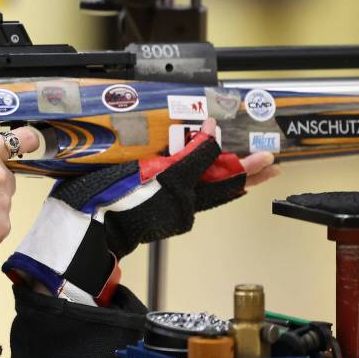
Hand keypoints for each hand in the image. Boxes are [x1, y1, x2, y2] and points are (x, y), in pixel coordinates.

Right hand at [3, 118, 277, 305]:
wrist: (89, 235)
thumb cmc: (101, 199)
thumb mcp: (131, 167)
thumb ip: (164, 154)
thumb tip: (191, 137)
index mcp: (173, 182)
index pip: (204, 154)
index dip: (213, 137)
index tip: (215, 122)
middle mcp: (183, 202)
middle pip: (226, 183)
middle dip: (249, 169)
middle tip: (270, 160)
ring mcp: (179, 215)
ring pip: (216, 194)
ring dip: (237, 180)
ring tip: (257, 171)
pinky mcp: (172, 222)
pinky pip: (201, 203)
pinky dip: (214, 190)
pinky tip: (218, 183)